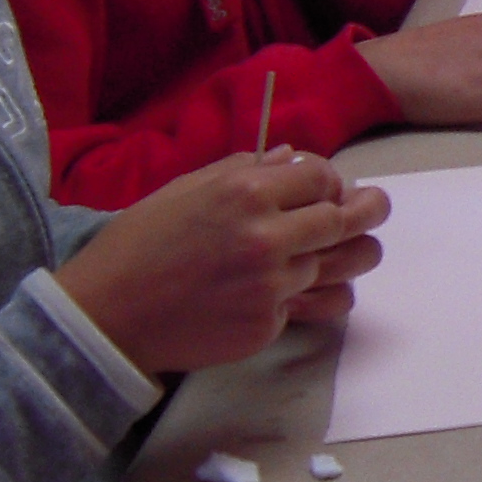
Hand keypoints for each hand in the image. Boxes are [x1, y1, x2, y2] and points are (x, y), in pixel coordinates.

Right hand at [56, 151, 390, 374]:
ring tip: (358, 250)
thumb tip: (291, 156)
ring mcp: (272, 285)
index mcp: (245, 193)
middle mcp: (267, 237)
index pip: (321, 177)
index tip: (326, 187)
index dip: (328, 180)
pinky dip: (317, 295)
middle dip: (366, 211)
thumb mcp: (184, 190)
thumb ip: (243, 169)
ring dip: (352, 256)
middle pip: (345, 221)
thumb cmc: (138, 244)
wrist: (108, 314)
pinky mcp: (269, 325)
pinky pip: (315, 304)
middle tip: (373, 208)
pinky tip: (313, 288)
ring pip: (341, 266)